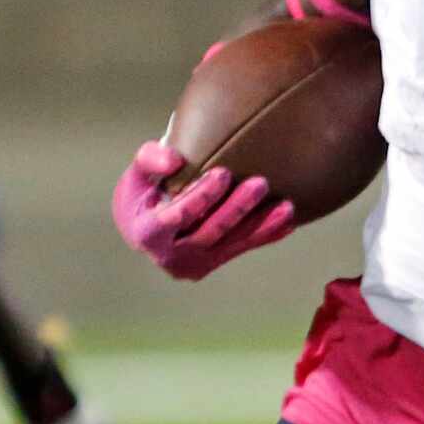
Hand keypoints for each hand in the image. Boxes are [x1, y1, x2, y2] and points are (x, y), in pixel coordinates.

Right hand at [111, 141, 295, 280]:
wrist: (143, 227)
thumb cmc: (141, 195)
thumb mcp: (136, 175)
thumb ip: (149, 159)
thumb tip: (175, 160)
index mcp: (148, 234)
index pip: (179, 217)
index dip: (202, 196)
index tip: (223, 173)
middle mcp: (172, 256)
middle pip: (211, 232)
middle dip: (238, 208)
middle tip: (261, 183)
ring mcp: (194, 265)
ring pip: (231, 243)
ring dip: (260, 225)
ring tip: (286, 206)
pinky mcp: (212, 264)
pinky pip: (241, 248)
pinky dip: (265, 235)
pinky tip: (287, 222)